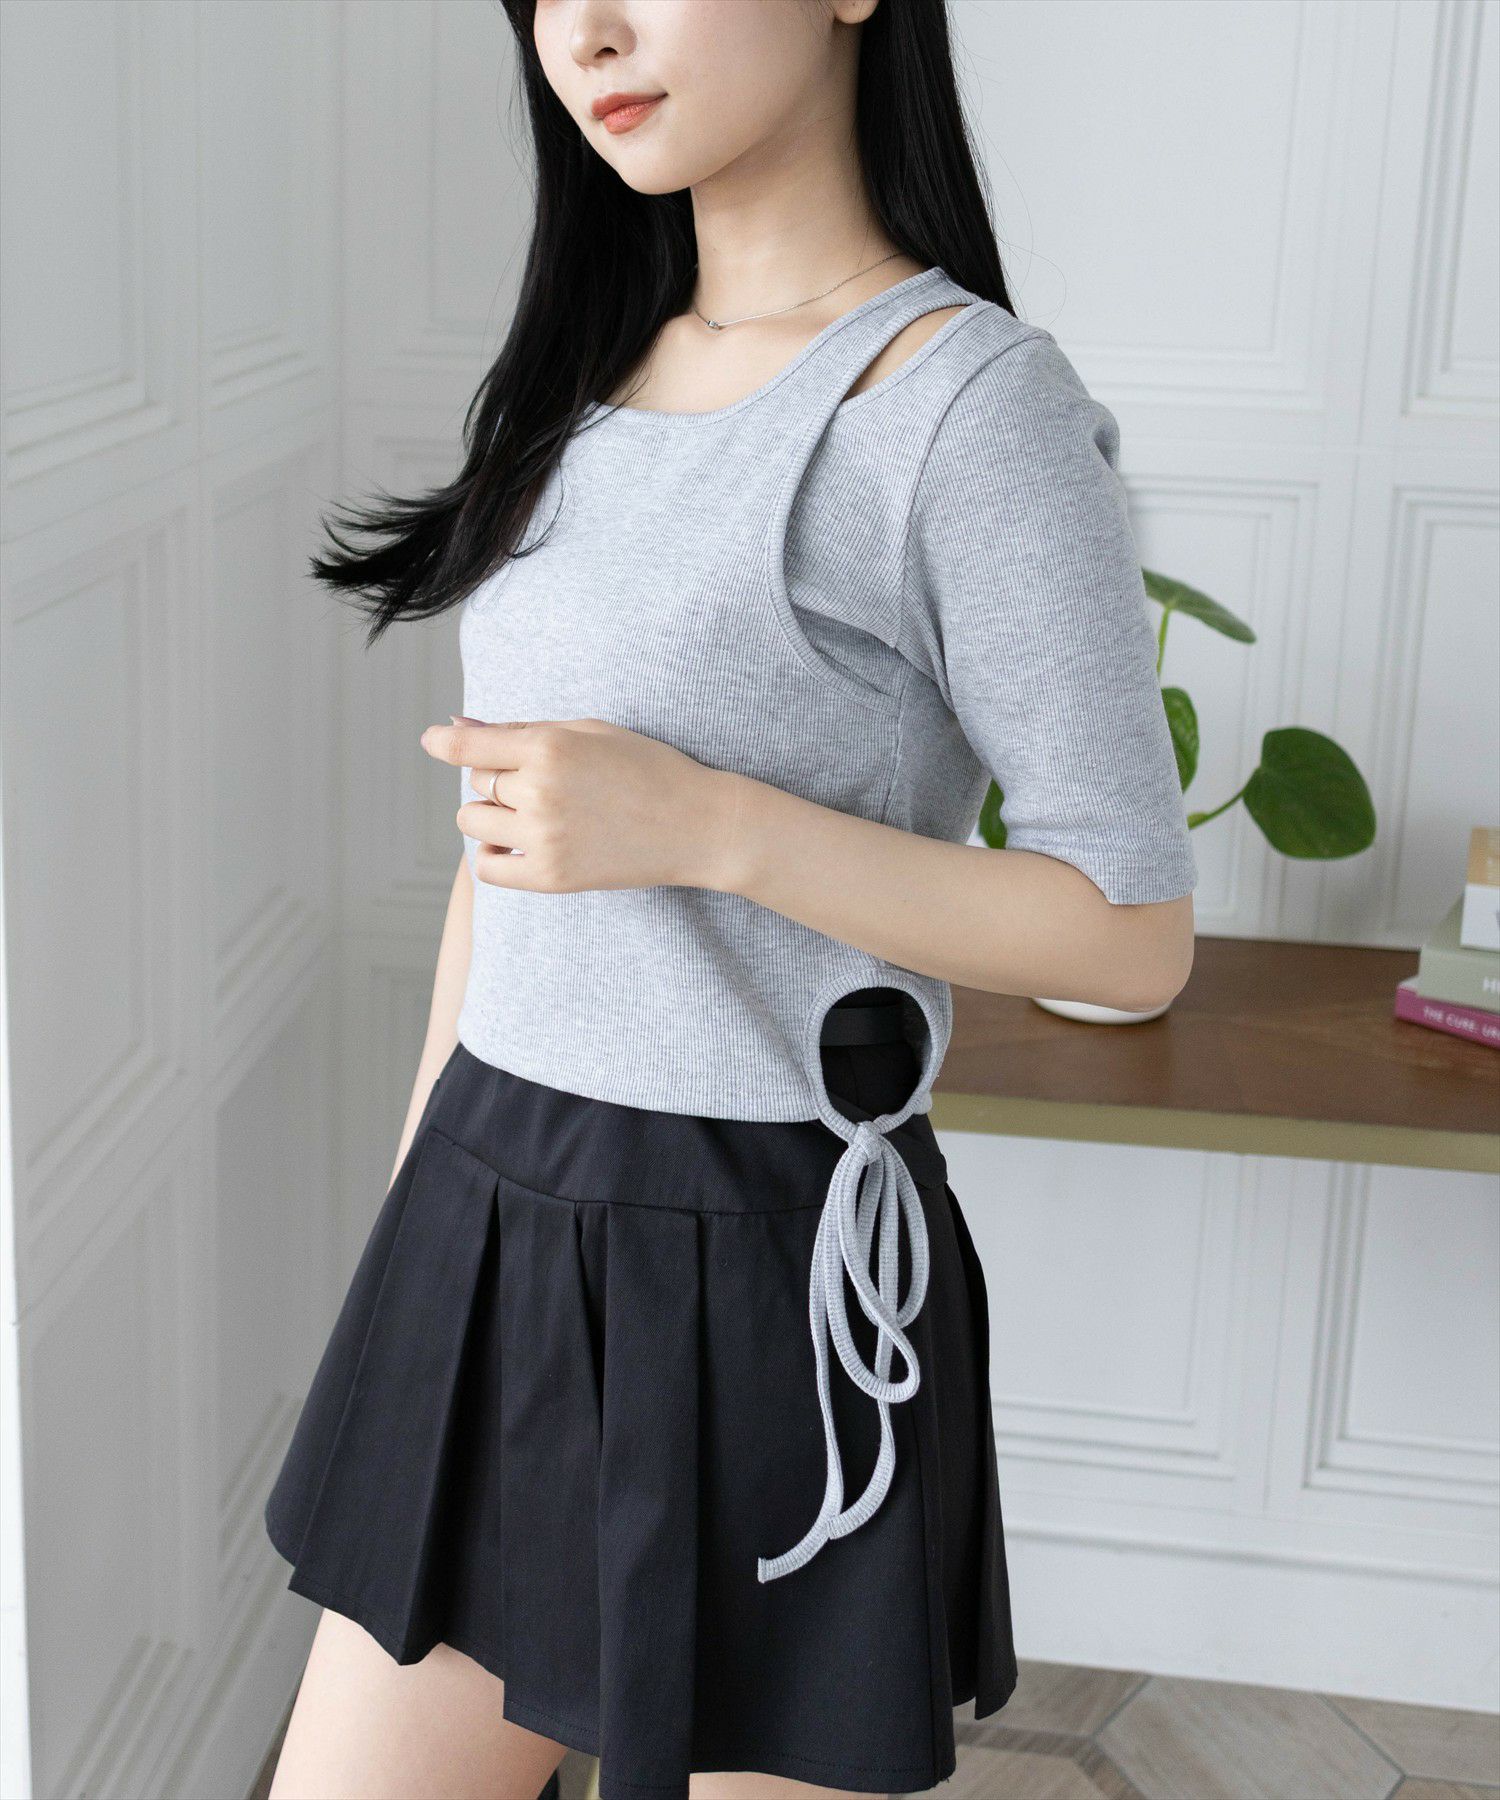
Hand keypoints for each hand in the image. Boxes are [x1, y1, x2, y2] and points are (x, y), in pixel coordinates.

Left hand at [419, 714, 740, 893]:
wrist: (696, 825)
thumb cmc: (647, 768)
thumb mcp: (590, 731)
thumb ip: (523, 729)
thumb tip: (456, 726)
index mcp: (550, 747)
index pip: (469, 746)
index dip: (443, 742)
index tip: (431, 740)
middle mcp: (540, 790)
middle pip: (478, 782)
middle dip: (498, 778)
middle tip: (540, 782)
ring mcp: (544, 837)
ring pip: (472, 821)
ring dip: (489, 815)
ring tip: (529, 813)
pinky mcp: (551, 876)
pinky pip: (487, 866)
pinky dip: (493, 853)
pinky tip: (519, 843)